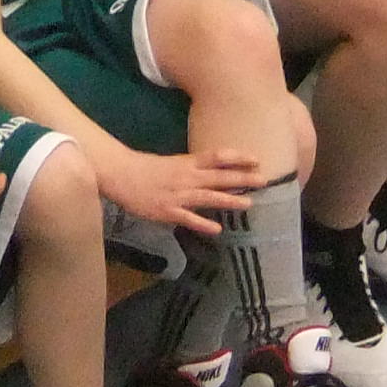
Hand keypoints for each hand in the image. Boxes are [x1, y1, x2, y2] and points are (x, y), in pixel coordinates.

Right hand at [94, 139, 264, 238]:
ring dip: (229, 200)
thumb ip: (194, 169)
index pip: (218, 157)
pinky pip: (187, 218)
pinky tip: (217, 230)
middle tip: (264, 180)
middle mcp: (187, 177)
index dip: (238, 157)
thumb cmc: (147, 169)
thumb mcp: (174, 164)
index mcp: (188, 163)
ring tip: (248, 203)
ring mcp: (178, 195)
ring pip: (208, 197)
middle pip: (219, 176)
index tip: (257, 159)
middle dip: (242, 178)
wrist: (122, 175)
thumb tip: (214, 172)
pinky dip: (202, 223)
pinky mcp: (167, 211)